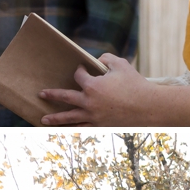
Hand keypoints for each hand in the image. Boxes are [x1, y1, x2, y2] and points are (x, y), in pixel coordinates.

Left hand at [37, 54, 156, 125]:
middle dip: (52, 95)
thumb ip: (107, 59)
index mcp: (93, 86)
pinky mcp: (100, 126)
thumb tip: (97, 60)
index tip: (81, 70)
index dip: (79, 71)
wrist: (149, 108)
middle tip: (41, 94)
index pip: (78, 76)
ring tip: (43, 120)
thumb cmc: (136, 84)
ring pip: (69, 117)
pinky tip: (65, 130)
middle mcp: (89, 102)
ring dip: (55, 118)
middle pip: (65, 97)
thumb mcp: (121, 65)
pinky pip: (82, 129)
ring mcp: (93, 116)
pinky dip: (72, 129)